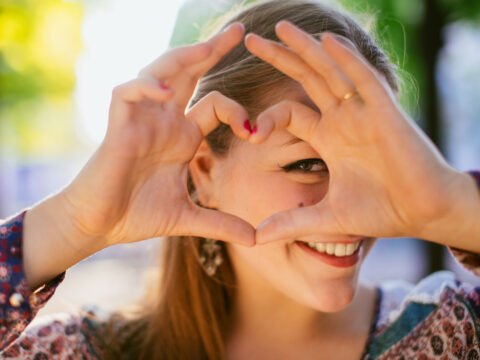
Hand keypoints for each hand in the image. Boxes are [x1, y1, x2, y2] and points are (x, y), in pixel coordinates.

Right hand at [59, 23, 254, 247]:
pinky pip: (127, 93)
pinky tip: (165, 91)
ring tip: (209, 46)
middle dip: (212, 51)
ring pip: (160, 73)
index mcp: (183, 137)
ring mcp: (141, 120)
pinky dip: (144, 87)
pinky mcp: (117, 127)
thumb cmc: (137, 215)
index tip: (255, 131)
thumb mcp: (188, 218)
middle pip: (190, 74)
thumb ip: (221, 224)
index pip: (214, 105)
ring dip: (184, 58)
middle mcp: (165, 122)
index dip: (238, 111)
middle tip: (239, 31)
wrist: (100, 226)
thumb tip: (257, 239)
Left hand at [245, 21, 469, 243]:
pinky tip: (327, 43)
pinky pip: (363, 81)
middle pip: (306, 80)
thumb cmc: (382, 211)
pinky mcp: (386, 114)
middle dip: (280, 59)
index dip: (267, 118)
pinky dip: (347, 60)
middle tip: (251, 41)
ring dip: (307, 49)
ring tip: (282, 29)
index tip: (249, 132)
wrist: (423, 213)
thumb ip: (291, 224)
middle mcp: (343, 119)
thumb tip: (255, 238)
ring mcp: (363, 113)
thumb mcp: (327, 217)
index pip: (291, 113)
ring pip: (331, 72)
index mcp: (328, 138)